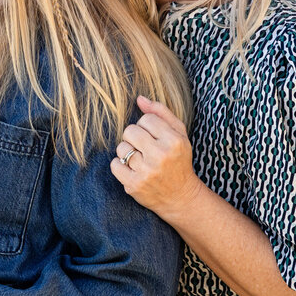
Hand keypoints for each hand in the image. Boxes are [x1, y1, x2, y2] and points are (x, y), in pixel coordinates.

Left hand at [111, 95, 203, 218]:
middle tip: (144, 148)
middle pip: (130, 131)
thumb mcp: (179, 134)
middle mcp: (161, 155)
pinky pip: (115, 165)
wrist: (181, 196)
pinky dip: (120, 166)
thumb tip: (139, 99)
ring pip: (121, 147)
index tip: (154, 137)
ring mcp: (146, 171)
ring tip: (140, 160)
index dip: (147, 127)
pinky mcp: (134, 185)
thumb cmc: (178, 160)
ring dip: (127, 152)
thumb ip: (161, 112)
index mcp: (174, 140)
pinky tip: (132, 169)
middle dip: (134, 137)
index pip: (146, 119)